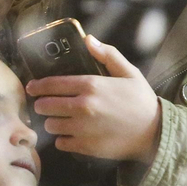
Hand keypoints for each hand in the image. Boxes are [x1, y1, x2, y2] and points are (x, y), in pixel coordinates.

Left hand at [27, 37, 161, 163]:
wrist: (155, 133)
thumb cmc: (141, 101)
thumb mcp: (129, 72)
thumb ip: (107, 54)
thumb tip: (87, 39)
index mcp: (91, 85)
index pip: (51, 84)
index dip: (37, 86)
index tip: (31, 87)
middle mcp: (83, 106)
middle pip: (45, 106)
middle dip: (42, 104)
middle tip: (46, 105)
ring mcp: (82, 128)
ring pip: (50, 125)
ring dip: (53, 122)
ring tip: (61, 119)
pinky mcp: (85, 146)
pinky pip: (60, 143)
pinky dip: (63, 139)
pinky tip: (72, 133)